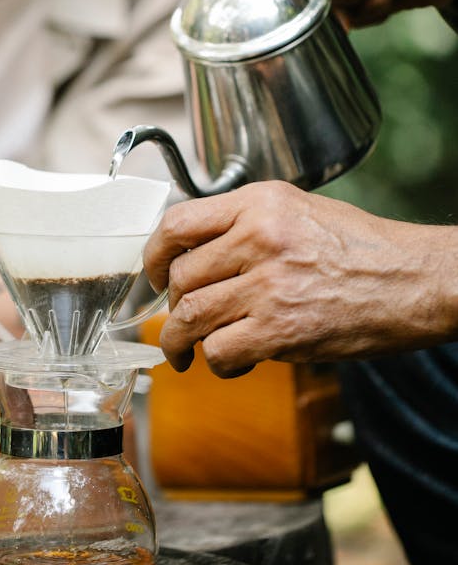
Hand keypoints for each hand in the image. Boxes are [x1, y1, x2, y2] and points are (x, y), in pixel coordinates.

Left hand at [144, 182, 457, 376]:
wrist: (414, 281)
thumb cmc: (361, 248)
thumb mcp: (299, 210)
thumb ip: (245, 224)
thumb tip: (195, 252)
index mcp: (260, 202)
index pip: (178, 222)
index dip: (152, 253)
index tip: (151, 273)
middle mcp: (258, 237)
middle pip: (179, 275)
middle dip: (170, 304)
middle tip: (179, 319)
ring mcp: (268, 284)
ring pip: (189, 315)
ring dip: (180, 341)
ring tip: (185, 352)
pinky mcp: (281, 330)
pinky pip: (219, 350)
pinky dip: (216, 362)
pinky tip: (232, 361)